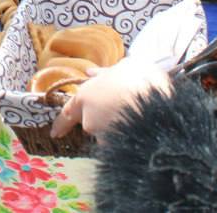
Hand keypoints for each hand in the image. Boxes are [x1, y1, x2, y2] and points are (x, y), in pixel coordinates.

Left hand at [50, 56, 170, 138]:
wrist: (160, 105)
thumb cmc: (140, 79)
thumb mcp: (123, 67)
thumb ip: (104, 74)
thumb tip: (91, 72)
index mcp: (85, 97)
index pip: (67, 113)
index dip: (61, 124)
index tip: (55, 133)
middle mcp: (90, 120)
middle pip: (91, 123)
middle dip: (101, 120)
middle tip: (119, 110)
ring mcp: (104, 137)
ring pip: (107, 134)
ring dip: (116, 128)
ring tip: (137, 116)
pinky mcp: (119, 149)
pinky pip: (120, 143)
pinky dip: (126, 137)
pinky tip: (142, 129)